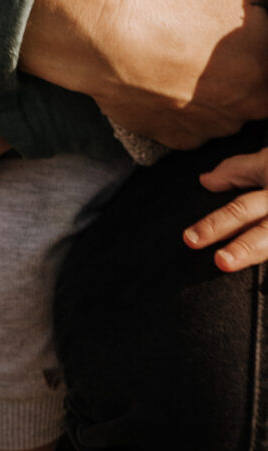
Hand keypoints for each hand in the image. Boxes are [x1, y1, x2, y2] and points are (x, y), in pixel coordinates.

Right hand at [25, 0, 267, 147]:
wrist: (109, 38)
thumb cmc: (172, 5)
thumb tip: (265, 5)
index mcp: (266, 68)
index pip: (267, 65)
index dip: (254, 46)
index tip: (235, 37)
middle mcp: (248, 106)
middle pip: (253, 92)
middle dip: (236, 72)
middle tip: (205, 47)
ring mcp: (213, 128)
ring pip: (222, 112)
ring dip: (210, 93)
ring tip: (178, 62)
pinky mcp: (178, 139)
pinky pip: (188, 126)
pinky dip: (179, 108)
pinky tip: (161, 81)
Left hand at [185, 149, 267, 271]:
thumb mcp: (266, 160)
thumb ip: (236, 171)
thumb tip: (204, 181)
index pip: (240, 211)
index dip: (215, 225)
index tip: (190, 239)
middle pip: (266, 232)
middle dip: (244, 248)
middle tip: (221, 261)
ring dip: (259, 254)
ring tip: (237, 266)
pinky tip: (265, 290)